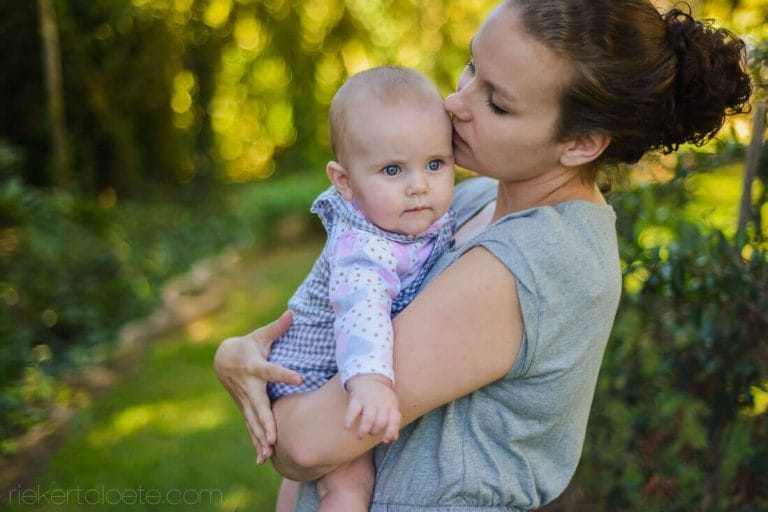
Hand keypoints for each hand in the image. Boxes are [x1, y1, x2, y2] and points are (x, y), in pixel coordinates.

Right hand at [214, 310, 302, 463]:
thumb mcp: (260, 335)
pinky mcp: (245, 409)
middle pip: (259, 407)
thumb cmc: (248, 345)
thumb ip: (277, 327)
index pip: (272, 370)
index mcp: (256, 367)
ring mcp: (246, 401)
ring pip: (254, 422)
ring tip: (268, 454)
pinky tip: (262, 460)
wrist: (223, 360)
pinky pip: (252, 428)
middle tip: (274, 437)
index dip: (285, 373)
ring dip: (261, 438)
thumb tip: (292, 312)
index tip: (300, 377)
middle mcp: (250, 387)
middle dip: (266, 423)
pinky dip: (256, 443)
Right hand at [344, 374, 401, 441]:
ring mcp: (369, 400)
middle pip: (381, 421)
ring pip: (368, 418)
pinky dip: (349, 420)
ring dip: (364, 430)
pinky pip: (353, 410)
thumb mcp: (391, 406)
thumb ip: (393, 422)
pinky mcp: (357, 399)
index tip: (385, 440)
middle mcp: (381, 403)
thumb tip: (392, 439)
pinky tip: (347, 428)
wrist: (370, 378)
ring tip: (360, 437)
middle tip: (370, 433)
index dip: (391, 431)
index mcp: (391, 405)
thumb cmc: (382, 398)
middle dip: (375, 431)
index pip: (395, 419)